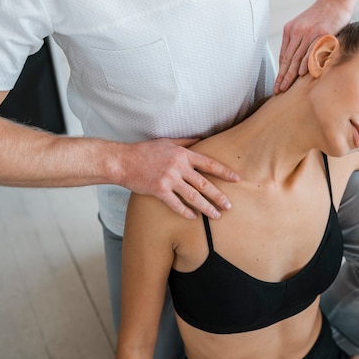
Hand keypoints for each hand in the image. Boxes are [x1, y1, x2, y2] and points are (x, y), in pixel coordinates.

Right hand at [119, 137, 238, 219]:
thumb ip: (186, 142)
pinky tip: (194, 218)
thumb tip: (202, 140)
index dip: (224, 172)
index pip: (209, 163)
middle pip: (204, 183)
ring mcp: (169, 179)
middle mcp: (178, 167)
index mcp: (183, 154)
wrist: (122, 161)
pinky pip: (176, 204)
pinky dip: (185, 212)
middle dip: (219, 196)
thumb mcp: (167, 142)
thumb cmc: (145, 151)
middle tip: (229, 206)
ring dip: (206, 207)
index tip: (236, 179)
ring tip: (217, 215)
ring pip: (193, 196)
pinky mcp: (158, 190)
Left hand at [274, 0, 350, 93]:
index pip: (283, 56)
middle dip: (282, 77)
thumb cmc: (323, 16)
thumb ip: (300, 42)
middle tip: (278, 91)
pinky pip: (312, 50)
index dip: (280, 72)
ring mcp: (309, 32)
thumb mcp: (306, 26)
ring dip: (291, 74)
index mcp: (290, 30)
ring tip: (286, 87)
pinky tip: (302, 73)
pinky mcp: (322, 32)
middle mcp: (297, 31)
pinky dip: (307, 62)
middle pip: (288, 58)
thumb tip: (297, 63)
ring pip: (297, 57)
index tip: (277, 85)